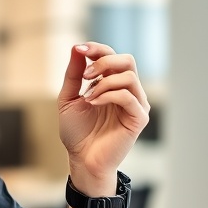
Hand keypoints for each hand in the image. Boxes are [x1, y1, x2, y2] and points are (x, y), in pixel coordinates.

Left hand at [57, 42, 149, 192]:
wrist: (81, 159)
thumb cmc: (77, 132)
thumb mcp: (68, 99)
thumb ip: (74, 74)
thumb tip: (76, 48)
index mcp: (112, 84)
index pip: (112, 56)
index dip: (97, 49)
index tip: (79, 49)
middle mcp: (127, 91)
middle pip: (127, 60)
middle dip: (103, 62)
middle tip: (85, 76)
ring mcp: (136, 104)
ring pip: (129, 76)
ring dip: (104, 82)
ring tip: (87, 96)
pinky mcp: (139, 118)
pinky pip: (129, 96)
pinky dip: (108, 95)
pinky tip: (93, 103)